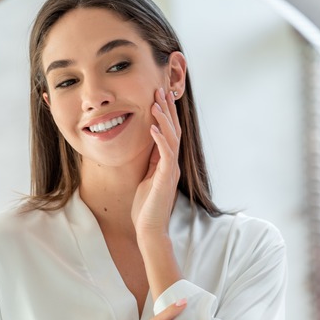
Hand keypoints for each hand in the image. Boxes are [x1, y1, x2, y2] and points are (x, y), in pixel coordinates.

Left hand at [131, 88, 181, 237]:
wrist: (149, 229)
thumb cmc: (145, 207)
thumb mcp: (146, 178)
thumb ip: (150, 162)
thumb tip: (149, 145)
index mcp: (166, 163)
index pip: (169, 133)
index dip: (166, 114)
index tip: (160, 96)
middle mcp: (172, 164)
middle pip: (173, 131)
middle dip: (167, 110)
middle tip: (161, 90)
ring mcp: (170, 171)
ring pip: (171, 139)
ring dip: (164, 119)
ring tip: (156, 103)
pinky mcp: (165, 179)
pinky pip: (165, 155)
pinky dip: (159, 139)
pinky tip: (152, 127)